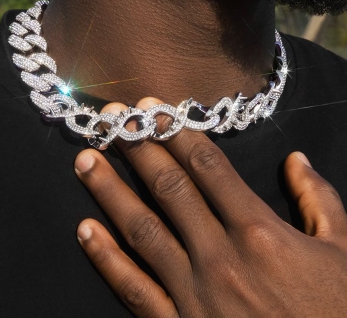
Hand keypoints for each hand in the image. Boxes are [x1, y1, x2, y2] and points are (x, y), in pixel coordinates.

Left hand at [74, 97, 346, 317]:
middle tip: (113, 117)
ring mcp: (193, 294)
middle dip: (138, 148)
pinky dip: (106, 258)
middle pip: (169, 188)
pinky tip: (84, 230)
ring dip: (110, 192)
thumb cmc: (337, 314)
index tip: (153, 107)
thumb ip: (320, 201)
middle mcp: (220, 256)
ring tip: (85, 160)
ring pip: (143, 230)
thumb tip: (296, 160)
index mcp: (261, 233)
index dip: (177, 132)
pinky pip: (134, 289)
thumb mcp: (345, 253)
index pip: (208, 167)